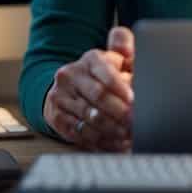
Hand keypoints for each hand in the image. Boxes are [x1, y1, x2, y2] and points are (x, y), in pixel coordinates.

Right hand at [44, 26, 134, 150]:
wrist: (69, 88)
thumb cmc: (103, 76)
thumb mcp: (117, 60)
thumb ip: (126, 49)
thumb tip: (129, 51)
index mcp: (91, 59)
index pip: (107, 73)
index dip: (122, 88)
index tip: (135, 100)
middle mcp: (71, 75)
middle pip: (99, 96)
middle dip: (120, 112)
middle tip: (136, 123)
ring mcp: (60, 96)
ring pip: (89, 117)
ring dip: (112, 129)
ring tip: (129, 135)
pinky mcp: (55, 117)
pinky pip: (80, 133)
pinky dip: (101, 141)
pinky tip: (115, 143)